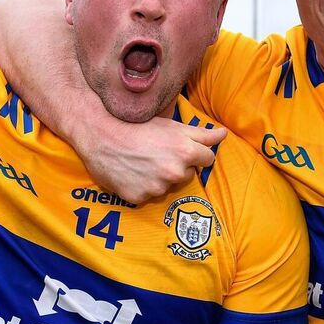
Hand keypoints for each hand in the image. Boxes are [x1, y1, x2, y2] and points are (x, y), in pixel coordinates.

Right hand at [80, 118, 227, 203]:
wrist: (100, 135)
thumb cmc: (138, 126)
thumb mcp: (172, 125)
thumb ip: (202, 133)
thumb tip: (223, 134)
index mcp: (186, 153)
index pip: (208, 159)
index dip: (196, 152)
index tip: (181, 148)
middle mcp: (174, 173)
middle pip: (188, 174)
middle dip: (178, 166)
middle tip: (157, 152)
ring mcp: (156, 187)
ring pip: (168, 186)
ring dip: (160, 178)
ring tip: (142, 161)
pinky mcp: (139, 198)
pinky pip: (148, 195)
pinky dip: (142, 186)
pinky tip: (132, 172)